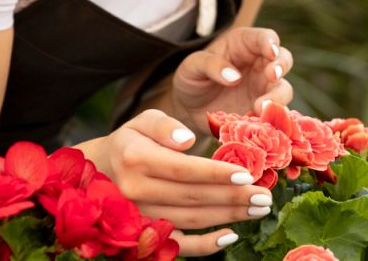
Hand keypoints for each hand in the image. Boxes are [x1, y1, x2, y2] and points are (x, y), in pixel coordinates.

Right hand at [105, 109, 273, 256]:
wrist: (102, 172)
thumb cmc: (133, 141)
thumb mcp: (144, 121)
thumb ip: (164, 125)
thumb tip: (188, 140)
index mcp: (136, 158)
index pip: (183, 169)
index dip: (216, 174)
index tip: (247, 175)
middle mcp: (136, 191)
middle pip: (193, 197)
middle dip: (233, 197)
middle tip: (265, 196)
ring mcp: (140, 216)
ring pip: (191, 220)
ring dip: (228, 217)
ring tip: (258, 209)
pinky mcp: (145, 234)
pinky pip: (177, 245)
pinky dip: (204, 245)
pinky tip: (230, 236)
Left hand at [169, 27, 293, 132]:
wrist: (189, 110)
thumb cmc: (192, 79)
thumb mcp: (192, 66)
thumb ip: (210, 65)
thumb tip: (234, 76)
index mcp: (244, 45)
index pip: (264, 37)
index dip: (271, 43)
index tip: (270, 53)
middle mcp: (260, 64)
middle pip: (283, 60)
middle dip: (281, 66)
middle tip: (272, 76)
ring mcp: (264, 88)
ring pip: (283, 89)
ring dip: (278, 97)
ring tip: (260, 108)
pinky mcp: (263, 111)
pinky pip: (274, 114)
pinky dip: (271, 118)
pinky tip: (260, 124)